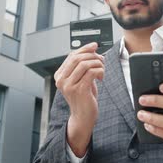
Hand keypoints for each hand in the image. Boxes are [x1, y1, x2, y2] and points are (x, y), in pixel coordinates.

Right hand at [54, 42, 104, 156]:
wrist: (83, 117)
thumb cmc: (84, 97)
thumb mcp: (81, 78)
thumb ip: (83, 64)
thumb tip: (91, 47)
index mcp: (59, 75)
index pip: (71, 55)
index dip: (84, 48)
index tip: (95, 45)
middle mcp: (61, 80)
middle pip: (78, 58)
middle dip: (93, 56)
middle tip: (102, 61)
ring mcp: (69, 85)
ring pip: (85, 64)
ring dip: (98, 64)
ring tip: (102, 70)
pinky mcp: (79, 90)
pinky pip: (92, 72)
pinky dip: (100, 71)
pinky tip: (101, 77)